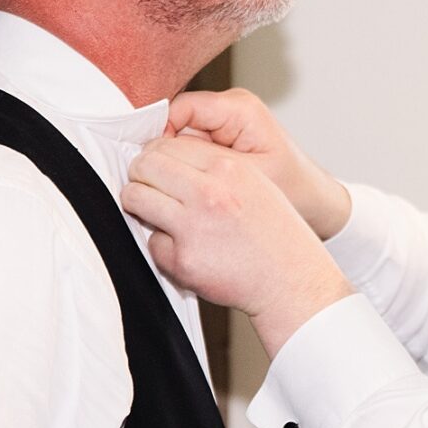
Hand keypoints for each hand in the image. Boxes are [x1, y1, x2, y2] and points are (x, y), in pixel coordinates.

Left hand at [123, 136, 351, 357]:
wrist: (292, 282)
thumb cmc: (274, 235)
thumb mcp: (253, 182)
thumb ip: (212, 166)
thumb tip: (164, 157)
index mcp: (227, 167)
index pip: (167, 145)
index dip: (156, 156)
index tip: (157, 169)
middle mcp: (209, 193)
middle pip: (145, 165)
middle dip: (141, 176)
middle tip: (149, 189)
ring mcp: (193, 227)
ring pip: (136, 198)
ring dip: (140, 205)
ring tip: (159, 216)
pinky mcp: (183, 260)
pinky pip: (152, 243)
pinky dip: (163, 248)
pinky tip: (188, 251)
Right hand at [165, 88, 352, 240]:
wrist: (317, 205)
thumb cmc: (293, 193)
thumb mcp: (246, 177)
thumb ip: (203, 160)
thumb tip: (159, 152)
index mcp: (240, 108)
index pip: (179, 109)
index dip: (159, 138)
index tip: (152, 170)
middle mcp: (231, 107)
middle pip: (177, 121)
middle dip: (168, 154)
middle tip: (166, 186)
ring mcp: (228, 122)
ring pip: (182, 138)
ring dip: (180, 165)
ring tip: (184, 191)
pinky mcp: (225, 138)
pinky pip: (193, 149)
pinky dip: (190, 170)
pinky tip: (194, 191)